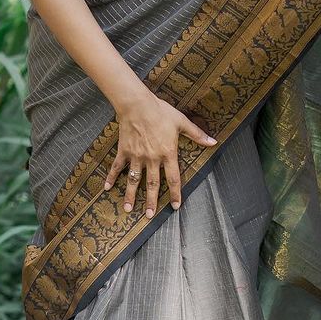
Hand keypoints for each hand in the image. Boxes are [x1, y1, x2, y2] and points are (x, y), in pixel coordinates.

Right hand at [103, 90, 217, 216]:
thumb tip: (213, 142)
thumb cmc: (160, 111)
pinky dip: (111, 177)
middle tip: (150, 216)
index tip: (175, 206)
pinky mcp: (124, 151)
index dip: (175, 193)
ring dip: (131, 196)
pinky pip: (117, 167)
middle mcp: (152, 158)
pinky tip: (107, 188)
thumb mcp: (181, 122)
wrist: (137, 104)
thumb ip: (197, 134)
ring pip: (134, 180)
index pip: (173, 178)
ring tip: (128, 209)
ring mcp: (136, 156)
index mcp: (168, 153)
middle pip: (152, 184)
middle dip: (152, 202)